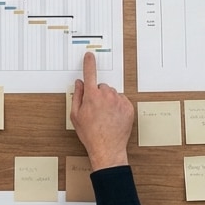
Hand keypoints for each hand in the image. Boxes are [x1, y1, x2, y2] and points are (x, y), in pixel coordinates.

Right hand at [70, 51, 132, 169]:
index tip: (89, 56)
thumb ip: (77, 96)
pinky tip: (113, 118)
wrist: (107, 148)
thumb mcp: (76, 116)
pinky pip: (122, 101)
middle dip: (98, 94)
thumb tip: (79, 84)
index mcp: (92, 96)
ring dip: (109, 101)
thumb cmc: (90, 134)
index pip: (89, 74)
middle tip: (96, 110)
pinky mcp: (128, 108)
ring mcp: (119, 101)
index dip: (89, 63)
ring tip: (105, 116)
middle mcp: (107, 96)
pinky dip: (118, 107)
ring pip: (112, 94)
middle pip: (102, 87)